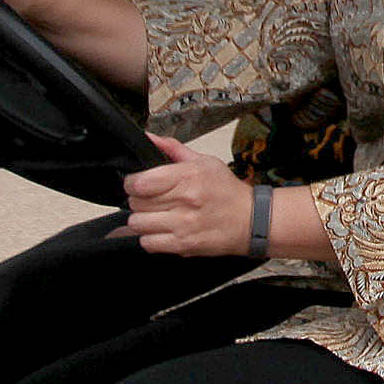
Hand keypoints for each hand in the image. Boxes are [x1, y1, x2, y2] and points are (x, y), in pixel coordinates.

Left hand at [123, 136, 329, 263]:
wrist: (251, 221)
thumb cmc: (227, 191)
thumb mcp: (204, 162)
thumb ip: (173, 149)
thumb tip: (148, 137)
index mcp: (188, 176)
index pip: (140, 182)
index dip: (132, 183)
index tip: (137, 184)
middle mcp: (185, 201)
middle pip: (136, 203)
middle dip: (138, 200)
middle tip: (151, 199)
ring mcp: (183, 225)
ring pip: (138, 224)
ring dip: (142, 220)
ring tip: (154, 216)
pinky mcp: (184, 245)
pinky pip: (148, 243)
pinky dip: (150, 237)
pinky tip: (161, 230)